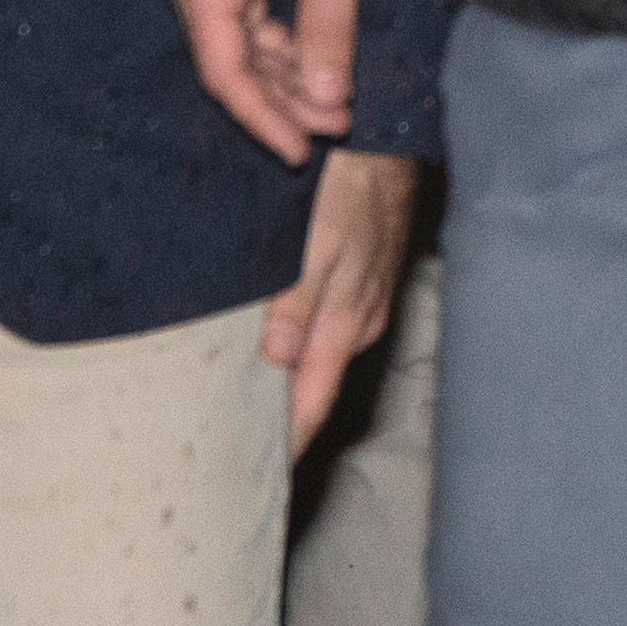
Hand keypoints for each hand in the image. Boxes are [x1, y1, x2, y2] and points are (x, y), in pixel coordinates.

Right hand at [159, 0, 385, 162]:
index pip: (223, 69)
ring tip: (338, 98)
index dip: (262, 117)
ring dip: (286, 70)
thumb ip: (326, 33)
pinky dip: (281, 38)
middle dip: (282, 96)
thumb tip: (325, 103)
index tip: (301, 152)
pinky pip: (244, 12)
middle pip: (227, 57)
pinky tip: (318, 58)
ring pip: (238, 38)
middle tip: (338, 124)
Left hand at [269, 147, 424, 449]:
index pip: (312, 400)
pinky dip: (300, 352)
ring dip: (288, 387)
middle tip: (240, 456)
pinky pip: (324, 333)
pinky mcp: (358, 287)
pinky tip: (274, 354)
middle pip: (313, 390)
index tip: (264, 478)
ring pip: (318, 362)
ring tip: (248, 413)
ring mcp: (360, 308)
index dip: (290, 442)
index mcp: (344, 326)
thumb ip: (297, 303)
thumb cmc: (350, 191)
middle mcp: (355, 326)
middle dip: (283, 423)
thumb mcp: (319, 245)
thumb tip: (276, 360)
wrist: (386, 147)